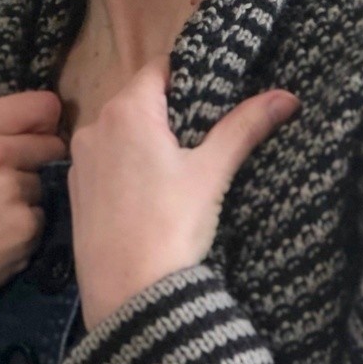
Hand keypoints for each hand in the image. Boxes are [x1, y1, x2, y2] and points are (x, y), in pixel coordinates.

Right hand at [0, 89, 65, 363]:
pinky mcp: (22, 228)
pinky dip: (23, 234)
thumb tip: (37, 128)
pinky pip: (41, 221)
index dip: (43, 126)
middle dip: (39, 164)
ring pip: (45, 186)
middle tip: (3, 189)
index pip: (42, 105)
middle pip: (53, 145)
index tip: (34, 141)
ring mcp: (10, 189)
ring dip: (27, 202)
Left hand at [68, 61, 298, 330]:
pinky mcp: (74, 191)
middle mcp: (95, 126)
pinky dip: (126, 165)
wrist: (127, 295)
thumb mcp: (213, 173)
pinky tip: (149, 194)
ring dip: (146, 139)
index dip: (188, 75)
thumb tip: (287, 95)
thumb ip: (245, 126)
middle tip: (205, 134)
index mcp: (127, 110)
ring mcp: (80, 160)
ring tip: (179, 167)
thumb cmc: (172, 225)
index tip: (213, 95)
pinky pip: (104, 161)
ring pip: (120, 132)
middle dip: (170, 110)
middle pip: (138, 100)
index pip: (158, 68)